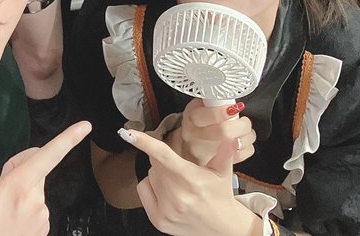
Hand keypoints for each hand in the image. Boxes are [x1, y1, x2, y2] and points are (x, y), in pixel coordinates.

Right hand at [0, 120, 90, 235]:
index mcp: (19, 188)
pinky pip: (35, 206)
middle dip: (16, 170)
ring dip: (19, 190)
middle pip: (34, 167)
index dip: (68, 138)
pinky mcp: (41, 230)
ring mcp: (41, 217)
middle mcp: (37, 200)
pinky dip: (23, 206)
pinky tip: (6, 220)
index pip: (48, 156)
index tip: (86, 126)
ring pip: (33, 187)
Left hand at [123, 128, 260, 235]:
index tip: (128, 133)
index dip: (144, 142)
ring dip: (159, 174)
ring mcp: (166, 210)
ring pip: (150, 175)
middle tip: (180, 169)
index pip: (163, 156)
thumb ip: (225, 152)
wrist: (221, 229)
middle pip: (155, 163)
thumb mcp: (223, 172)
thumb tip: (230, 138)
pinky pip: (144, 189)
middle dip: (164, 160)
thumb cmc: (221, 197)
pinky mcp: (158, 221)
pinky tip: (167, 192)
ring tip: (178, 183)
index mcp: (191, 180)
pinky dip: (151, 186)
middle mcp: (176, 196)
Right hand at [171, 100, 254, 166]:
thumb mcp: (197, 108)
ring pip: (237, 144)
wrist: (189, 147)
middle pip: (224, 132)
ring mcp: (207, 154)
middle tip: (243, 120)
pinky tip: (240, 142)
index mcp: (191, 120)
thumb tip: (228, 94)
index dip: (221, 112)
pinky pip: (243, 154)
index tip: (234, 108)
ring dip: (247, 135)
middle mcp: (196, 138)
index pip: (205, 116)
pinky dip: (247, 146)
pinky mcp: (219, 166)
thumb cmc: (197, 124)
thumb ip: (210, 101)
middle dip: (241, 124)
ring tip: (242, 130)